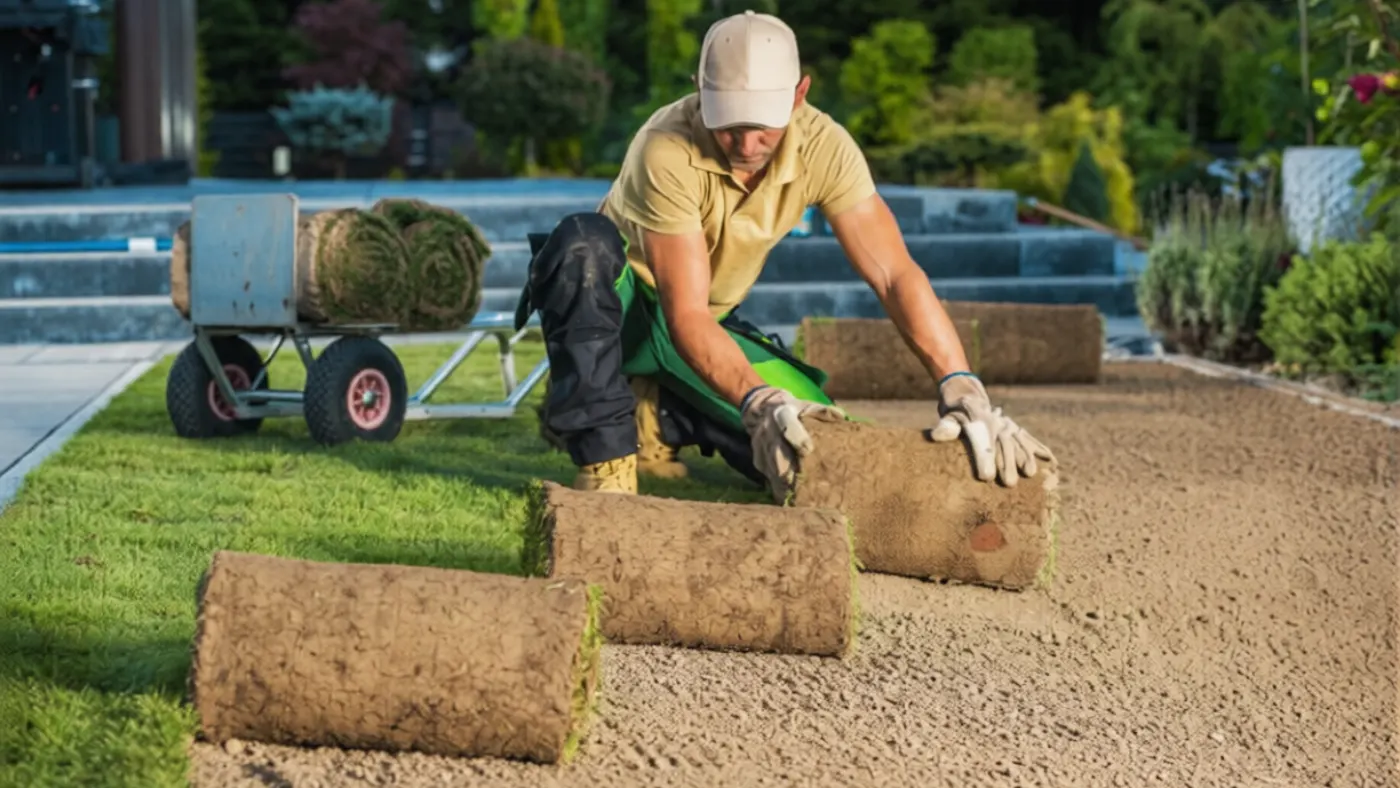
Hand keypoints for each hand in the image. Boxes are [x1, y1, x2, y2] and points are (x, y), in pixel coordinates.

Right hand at [740, 386, 846, 502]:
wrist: (763, 410)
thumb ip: (822, 412)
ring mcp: (759, 445)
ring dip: (783, 481)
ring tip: (797, 496)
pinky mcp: (757, 459)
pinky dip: (777, 487)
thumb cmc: (794, 411)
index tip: (808, 450)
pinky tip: (789, 497)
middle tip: (802, 482)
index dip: (797, 437)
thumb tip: (842, 417)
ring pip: (770, 466)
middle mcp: (767, 429)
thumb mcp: (807, 406)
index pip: (787, 425)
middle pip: (776, 450)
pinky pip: (767, 475)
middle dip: (788, 467)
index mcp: (782, 413)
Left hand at [927, 373, 1054, 486]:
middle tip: (1008, 484)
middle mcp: (996, 422)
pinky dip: (1039, 448)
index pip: (981, 441)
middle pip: (1002, 444)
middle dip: (1007, 464)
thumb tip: (937, 435)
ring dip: (1025, 458)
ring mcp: (1007, 425)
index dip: (984, 458)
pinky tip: (1050, 460)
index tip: (986, 477)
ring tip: (1029, 474)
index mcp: (977, 420)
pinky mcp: (1014, 428)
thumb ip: (945, 426)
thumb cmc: (954, 412)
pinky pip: (1028, 438)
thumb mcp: (947, 416)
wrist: (967, 395)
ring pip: (1017, 442)